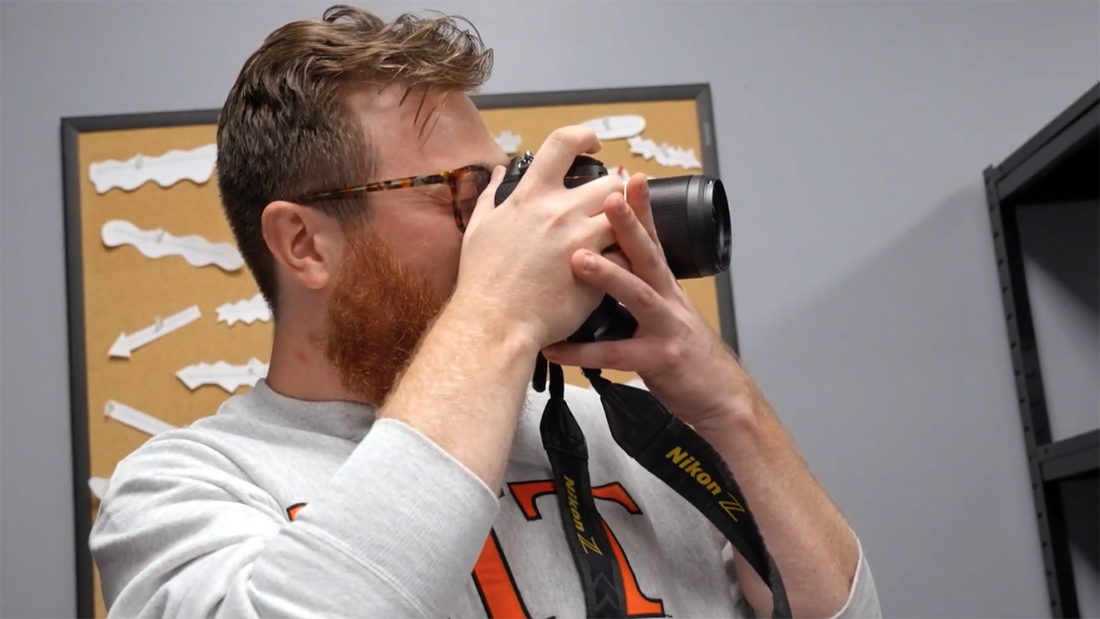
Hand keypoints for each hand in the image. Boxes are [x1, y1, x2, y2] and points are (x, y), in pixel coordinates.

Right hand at [455, 126, 628, 349]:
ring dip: (624, 225)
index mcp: (530, 197)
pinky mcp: (600, 270)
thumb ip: (489, 196)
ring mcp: (583, 240)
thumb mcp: (478, 230)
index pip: (563, 143)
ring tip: (613, 238)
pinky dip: (624, 256)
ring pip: (626, 216)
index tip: (594, 143)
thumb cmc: (483, 282)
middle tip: (606, 210)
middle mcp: (559, 212)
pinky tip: (614, 266)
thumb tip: (496, 172)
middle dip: (613, 193)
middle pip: (609, 182)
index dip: (585, 135)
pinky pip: (626, 252)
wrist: (495, 325)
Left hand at [540, 173, 751, 426]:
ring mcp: (666, 328)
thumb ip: (641, 289)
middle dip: (629, 223)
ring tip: (579, 259)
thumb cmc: (684, 354)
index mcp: (666, 287)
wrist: (719, 397)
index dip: (642, 208)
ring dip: (609, 275)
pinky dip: (582, 353)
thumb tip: (606, 266)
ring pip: (637, 295)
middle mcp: (669, 300)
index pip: (654, 239)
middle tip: (607, 196)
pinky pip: (615, 354)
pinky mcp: (659, 360)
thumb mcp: (667, 313)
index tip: (628, 176)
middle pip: (649, 254)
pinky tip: (555, 348)